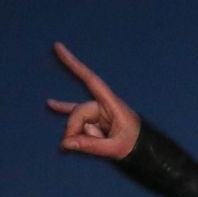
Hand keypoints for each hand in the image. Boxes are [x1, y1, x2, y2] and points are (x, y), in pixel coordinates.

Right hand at [46, 42, 140, 159]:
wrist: (147, 150)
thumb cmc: (136, 145)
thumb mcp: (115, 148)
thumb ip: (90, 146)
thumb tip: (65, 143)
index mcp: (112, 104)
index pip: (90, 79)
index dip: (73, 63)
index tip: (58, 46)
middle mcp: (103, 104)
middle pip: (79, 111)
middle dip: (74, 129)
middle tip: (75, 145)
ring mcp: (99, 111)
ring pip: (78, 120)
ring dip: (78, 134)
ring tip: (81, 144)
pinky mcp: (96, 119)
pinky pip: (76, 114)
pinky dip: (64, 109)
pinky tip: (50, 104)